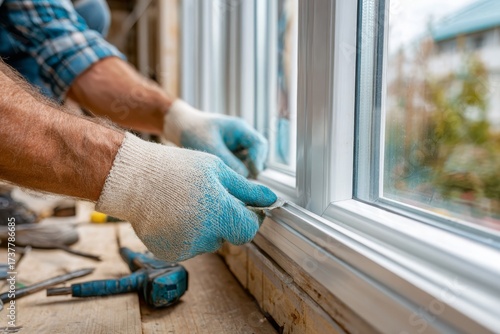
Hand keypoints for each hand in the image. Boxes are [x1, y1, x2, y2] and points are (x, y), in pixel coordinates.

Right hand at [96, 133, 277, 261]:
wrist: (132, 179)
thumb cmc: (176, 168)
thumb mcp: (216, 169)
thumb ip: (246, 189)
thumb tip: (271, 200)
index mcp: (221, 213)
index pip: (249, 229)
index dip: (250, 217)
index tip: (245, 206)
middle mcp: (205, 236)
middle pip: (228, 235)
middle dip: (226, 220)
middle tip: (209, 198)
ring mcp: (186, 247)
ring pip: (209, 241)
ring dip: (206, 227)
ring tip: (187, 203)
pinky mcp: (170, 253)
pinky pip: (189, 245)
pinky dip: (187, 233)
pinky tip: (174, 214)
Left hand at [162, 100, 267, 177]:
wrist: (179, 127)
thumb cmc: (193, 131)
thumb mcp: (210, 147)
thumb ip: (229, 162)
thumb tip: (246, 176)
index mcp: (240, 129)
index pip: (260, 144)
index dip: (258, 159)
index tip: (252, 173)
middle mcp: (242, 137)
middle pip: (259, 156)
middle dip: (252, 168)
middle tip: (239, 179)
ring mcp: (238, 147)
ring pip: (250, 164)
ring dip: (242, 172)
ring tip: (227, 176)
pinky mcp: (231, 156)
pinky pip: (240, 168)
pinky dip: (235, 173)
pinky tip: (223, 175)